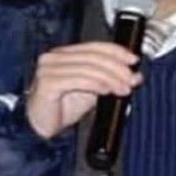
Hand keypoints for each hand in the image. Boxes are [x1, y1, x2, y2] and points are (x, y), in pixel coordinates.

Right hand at [25, 42, 142, 138]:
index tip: (133, 60)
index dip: (116, 51)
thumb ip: (110, 81)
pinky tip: (106, 91)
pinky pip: (78, 79)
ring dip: (110, 78)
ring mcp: (48, 69)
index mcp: (64, 54)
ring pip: (88, 68)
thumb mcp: (92, 91)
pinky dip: (96, 84)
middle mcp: (54, 57)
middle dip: (117, 67)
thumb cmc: (62, 109)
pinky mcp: (47, 83)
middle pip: (93, 56)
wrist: (41, 129)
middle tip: (132, 79)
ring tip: (123, 89)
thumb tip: (134, 76)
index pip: (94, 46)